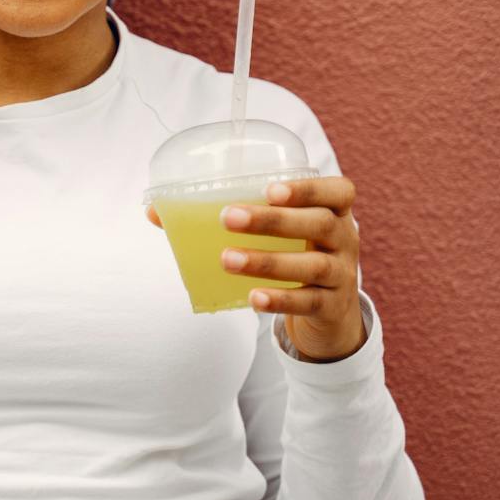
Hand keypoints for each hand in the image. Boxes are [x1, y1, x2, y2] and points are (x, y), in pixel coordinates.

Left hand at [145, 177, 366, 361]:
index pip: (339, 191)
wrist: (329, 311)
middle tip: (227, 218)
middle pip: (320, 224)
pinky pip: (309, 302)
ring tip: (227, 259)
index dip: (308, 188)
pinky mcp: (332, 307)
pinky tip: (253, 298)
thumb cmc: (292, 254)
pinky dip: (281, 299)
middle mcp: (344, 240)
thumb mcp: (275, 234)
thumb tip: (156, 212)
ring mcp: (342, 274)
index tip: (271, 188)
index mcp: (332, 212)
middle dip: (273, 220)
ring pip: (314, 264)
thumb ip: (226, 217)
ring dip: (268, 261)